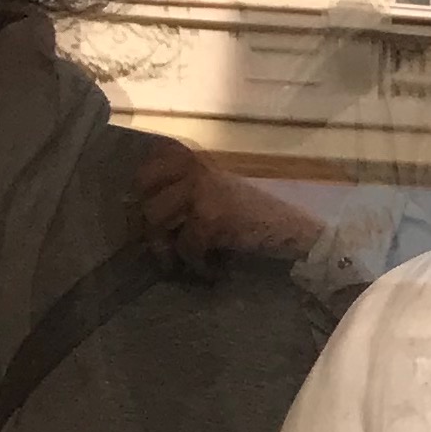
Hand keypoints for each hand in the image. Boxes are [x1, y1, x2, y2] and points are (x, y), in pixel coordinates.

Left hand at [129, 135, 314, 272]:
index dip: (139, 196)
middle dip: (147, 226)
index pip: (145, 169)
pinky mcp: (210, 217)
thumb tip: (138, 213)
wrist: (292, 232)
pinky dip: (198, 266)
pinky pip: (185, 246)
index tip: (145, 220)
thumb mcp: (213, 193)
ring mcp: (201, 191)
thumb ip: (181, 194)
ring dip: (167, 250)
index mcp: (192, 160)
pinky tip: (213, 271)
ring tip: (184, 264)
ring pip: (156, 221)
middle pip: (144, 196)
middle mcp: (193, 169)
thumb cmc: (252, 217)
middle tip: (160, 247)